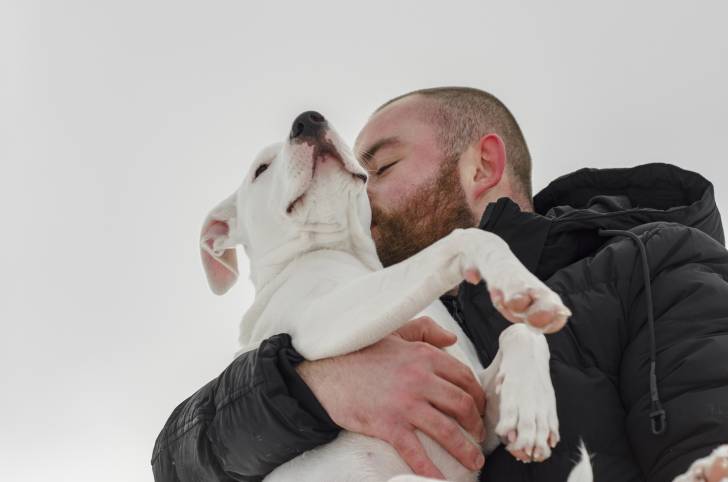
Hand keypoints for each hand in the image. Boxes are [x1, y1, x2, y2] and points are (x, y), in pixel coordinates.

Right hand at [296, 316, 485, 478]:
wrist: (326, 373)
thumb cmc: (359, 353)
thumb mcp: (395, 333)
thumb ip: (425, 331)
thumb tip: (451, 339)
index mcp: (424, 356)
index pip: (464, 377)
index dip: (478, 395)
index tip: (480, 407)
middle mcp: (420, 379)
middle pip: (463, 404)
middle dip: (477, 424)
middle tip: (479, 435)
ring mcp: (405, 403)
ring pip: (447, 430)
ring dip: (465, 450)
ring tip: (473, 461)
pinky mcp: (389, 424)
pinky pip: (416, 452)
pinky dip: (430, 471)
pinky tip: (439, 481)